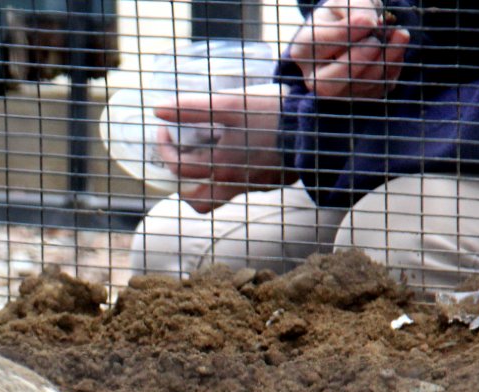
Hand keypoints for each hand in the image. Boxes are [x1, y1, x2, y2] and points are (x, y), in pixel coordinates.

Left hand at [153, 85, 284, 213]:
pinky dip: (228, 177)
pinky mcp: (270, 181)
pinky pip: (241, 188)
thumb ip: (192, 108)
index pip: (178, 167)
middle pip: (195, 197)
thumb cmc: (275, 112)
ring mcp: (253, 185)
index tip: (164, 129)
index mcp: (221, 166)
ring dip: (201, 185)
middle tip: (180, 154)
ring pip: (216, 200)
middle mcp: (235, 183)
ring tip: (201, 160)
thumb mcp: (231, 104)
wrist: (321, 126)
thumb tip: (157, 109)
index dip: (164, 147)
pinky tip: (234, 154)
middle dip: (180, 177)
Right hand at [287, 0, 409, 99]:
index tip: (369, 21)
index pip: (318, 45)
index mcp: (302, 48)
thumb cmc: (345, 14)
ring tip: (400, 34)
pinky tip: (396, 49)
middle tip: (376, 41)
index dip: (345, 34)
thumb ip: (356, 7)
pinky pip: (378, 88)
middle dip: (356, 62)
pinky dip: (393, 67)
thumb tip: (371, 24)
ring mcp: (336, 91)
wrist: (354, 29)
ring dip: (386, 60)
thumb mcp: (346, 2)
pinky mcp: (360, 96)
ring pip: (359, 86)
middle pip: (327, 84)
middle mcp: (314, 77)